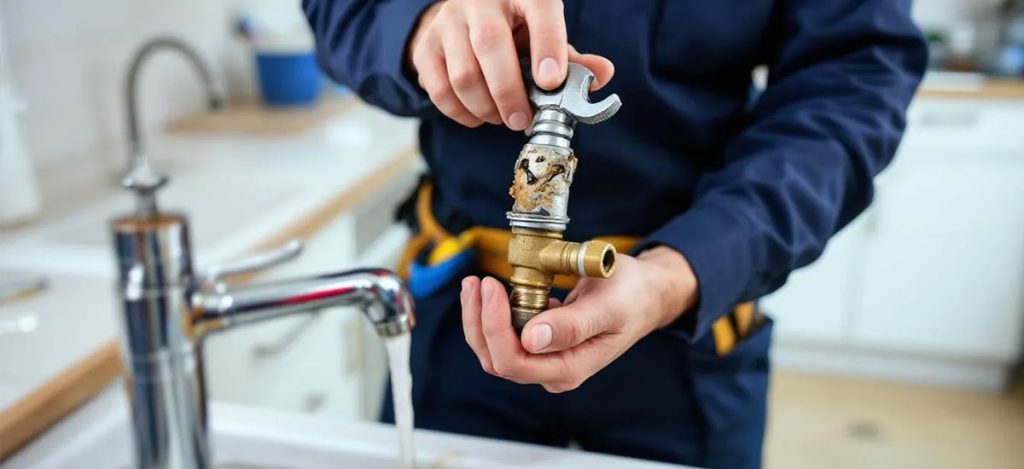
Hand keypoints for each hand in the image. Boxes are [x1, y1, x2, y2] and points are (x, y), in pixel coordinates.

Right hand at [406, 0, 614, 129]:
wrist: (464, 12)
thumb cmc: (514, 26)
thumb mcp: (544, 33)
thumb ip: (571, 57)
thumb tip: (602, 74)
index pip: (539, 9)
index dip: (547, 46)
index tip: (551, 81)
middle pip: (490, 45)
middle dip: (510, 93)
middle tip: (522, 119)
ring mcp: (448, 21)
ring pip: (463, 74)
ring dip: (486, 108)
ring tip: (502, 117)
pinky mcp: (426, 45)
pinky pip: (439, 89)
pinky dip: (460, 112)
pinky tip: (478, 115)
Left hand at [460, 246, 697, 392]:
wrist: (645, 292)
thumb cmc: (632, 296)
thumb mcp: (608, 305)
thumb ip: (573, 325)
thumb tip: (532, 340)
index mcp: (570, 368)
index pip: (514, 362)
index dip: (494, 327)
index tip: (493, 287)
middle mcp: (553, 369)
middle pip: (497, 359)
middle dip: (479, 321)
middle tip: (478, 281)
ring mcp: (545, 358)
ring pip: (494, 349)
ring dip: (479, 317)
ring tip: (476, 283)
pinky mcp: (539, 342)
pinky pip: (503, 336)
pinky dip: (490, 314)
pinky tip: (491, 289)